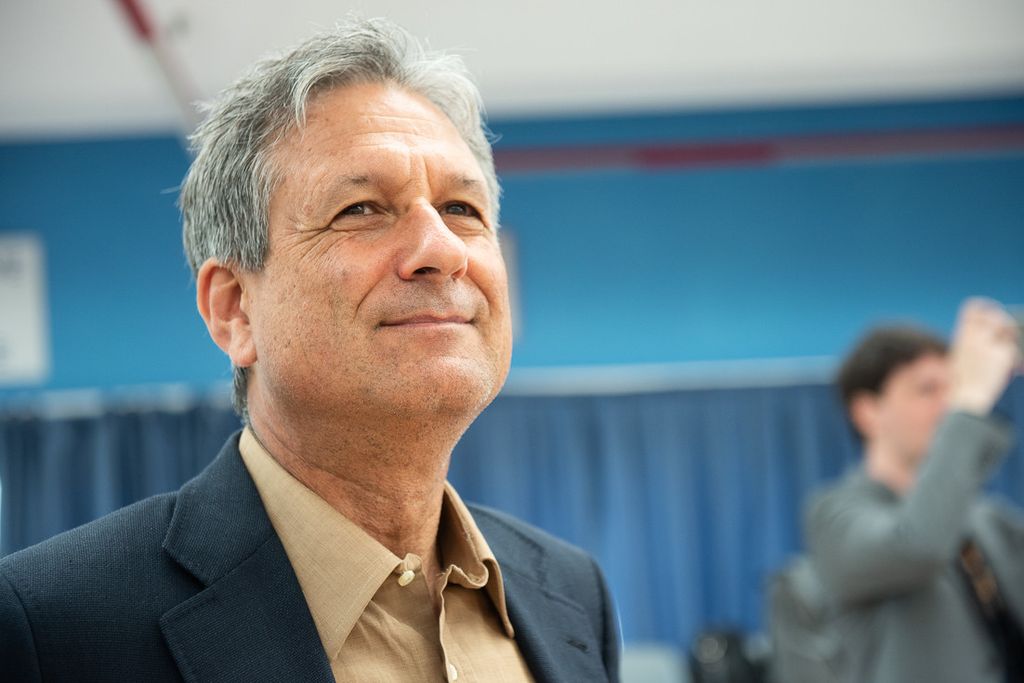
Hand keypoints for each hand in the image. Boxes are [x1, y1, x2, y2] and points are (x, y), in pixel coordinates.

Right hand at [948, 298, 1020, 415]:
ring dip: (1011, 341)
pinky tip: (1011, 370)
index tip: (993, 316)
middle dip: (1005, 321)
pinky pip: (1012, 351)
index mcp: (962, 336)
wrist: (966, 399)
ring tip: (1010, 356)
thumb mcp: (965, 359)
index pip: (973, 308)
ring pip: (1008, 331)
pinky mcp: (1002, 355)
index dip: (987, 307)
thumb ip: (978, 345)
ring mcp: (988, 345)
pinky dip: (1014, 360)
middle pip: (995, 314)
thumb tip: (1002, 339)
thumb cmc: (965, 383)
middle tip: (1007, 335)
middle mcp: (974, 336)